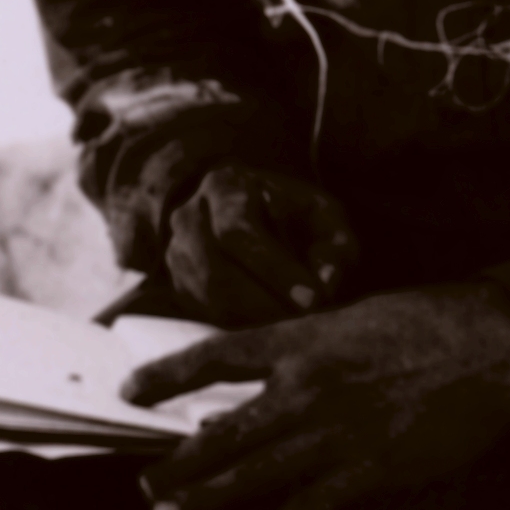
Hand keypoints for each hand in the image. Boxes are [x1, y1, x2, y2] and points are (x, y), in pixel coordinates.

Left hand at [122, 284, 509, 509]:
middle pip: (224, 432)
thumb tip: (276, 370)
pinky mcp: (369, 470)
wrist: (495, 346)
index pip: (215, 356)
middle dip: (180, 464)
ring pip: (253, 474)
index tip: (131, 391)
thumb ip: (311, 345)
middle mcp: (306, 388)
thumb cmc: (431, 323)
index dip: (167, 376)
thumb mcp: (355, 317)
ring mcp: (334, 433)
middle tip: (145, 487)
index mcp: (301, 341)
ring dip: (205, 500)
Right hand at [163, 163, 358, 323]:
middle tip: (306, 315)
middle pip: (217, 272)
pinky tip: (273, 315)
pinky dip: (245, 323)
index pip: (238, 232)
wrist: (257, 214)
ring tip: (293, 314)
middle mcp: (188, 216)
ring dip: (258, 316)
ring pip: (211, 299)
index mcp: (225, 186)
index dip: (275, 270)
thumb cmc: (296, 216)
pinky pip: (209, 314)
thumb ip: (333, 246)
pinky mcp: (178, 283)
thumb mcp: (324, 218)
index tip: (312, 299)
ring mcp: (176, 251)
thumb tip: (325, 282)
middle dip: (268, 302)